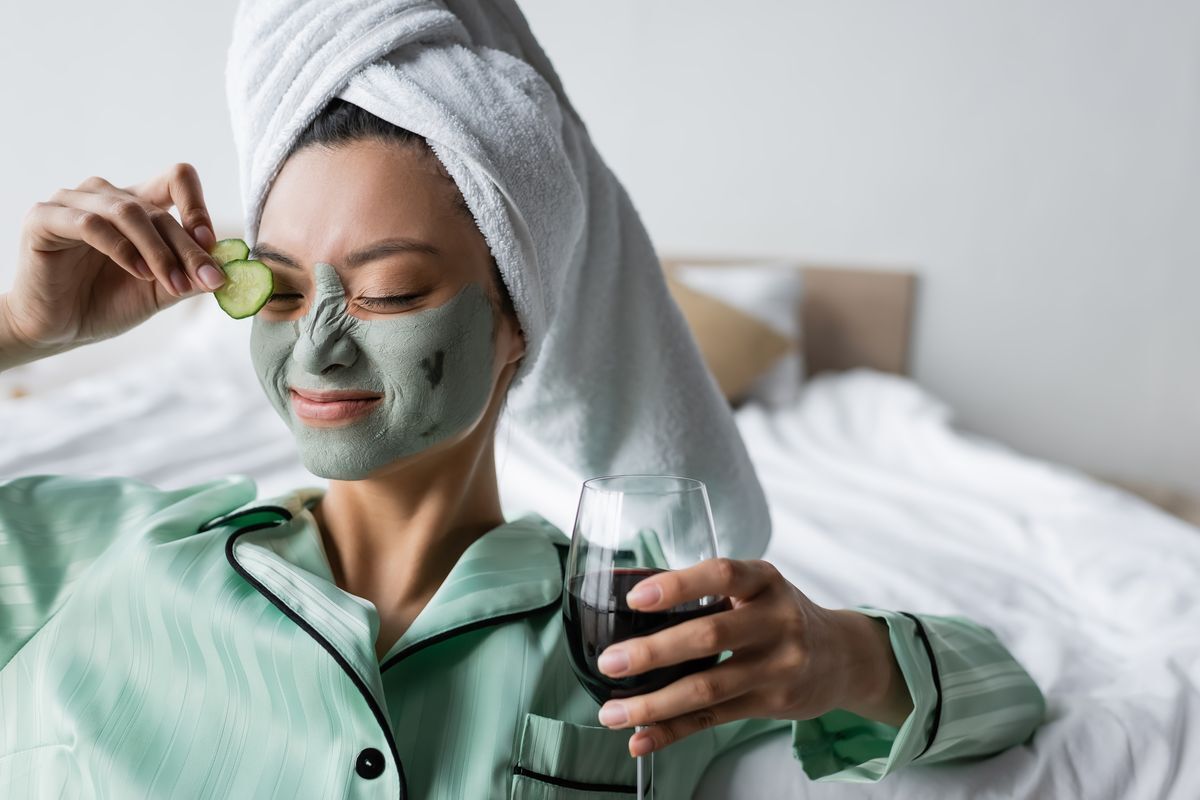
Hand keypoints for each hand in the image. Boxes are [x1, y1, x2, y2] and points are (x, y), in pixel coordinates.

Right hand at [5, 164, 225, 354]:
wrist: (59, 329)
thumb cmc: (107, 303)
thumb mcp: (159, 290)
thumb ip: (189, 276)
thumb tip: (228, 269)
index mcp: (136, 204)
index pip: (176, 179)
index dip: (197, 205)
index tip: (211, 242)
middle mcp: (105, 195)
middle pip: (157, 209)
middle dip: (188, 249)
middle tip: (208, 279)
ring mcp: (72, 202)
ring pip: (127, 213)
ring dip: (158, 251)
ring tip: (173, 283)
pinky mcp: (44, 218)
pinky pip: (90, 224)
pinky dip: (121, 249)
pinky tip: (137, 273)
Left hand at [593, 558, 913, 756]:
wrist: (842, 656)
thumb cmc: (779, 613)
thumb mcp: (756, 587)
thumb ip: (705, 589)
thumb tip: (626, 589)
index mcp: (764, 581)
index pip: (721, 575)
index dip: (678, 586)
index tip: (637, 597)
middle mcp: (776, 621)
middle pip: (709, 636)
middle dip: (654, 652)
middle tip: (610, 662)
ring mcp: (778, 666)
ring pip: (708, 687)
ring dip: (654, 703)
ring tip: (612, 711)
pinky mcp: (771, 703)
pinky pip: (714, 719)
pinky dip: (672, 731)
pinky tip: (641, 739)